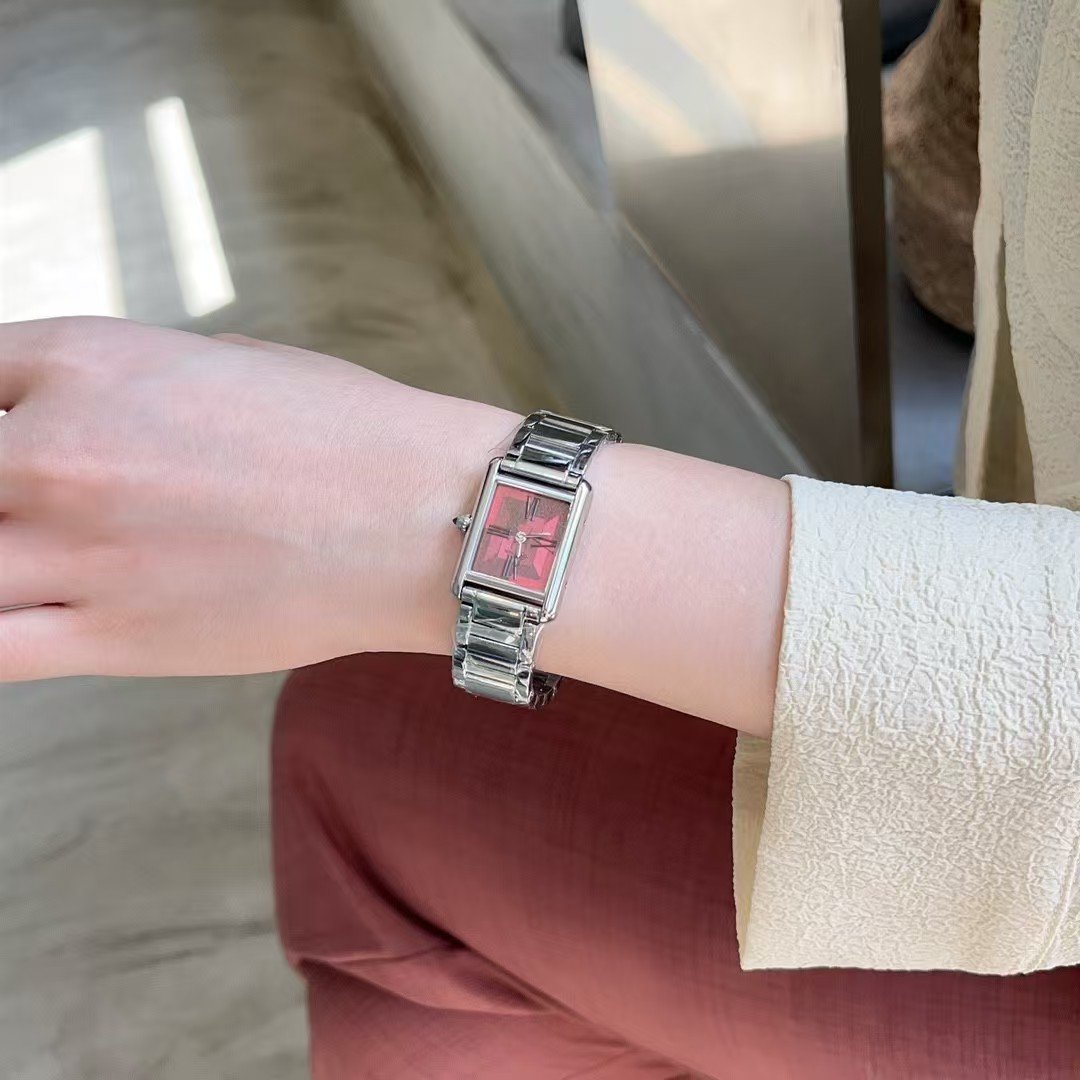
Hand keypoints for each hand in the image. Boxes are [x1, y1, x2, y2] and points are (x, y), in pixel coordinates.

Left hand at [0, 317, 518, 680]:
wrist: (423, 517)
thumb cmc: (346, 432)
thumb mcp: (223, 365)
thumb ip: (126, 387)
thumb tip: (84, 415)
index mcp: (89, 360)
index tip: (18, 442)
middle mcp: (59, 450)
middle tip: (35, 512)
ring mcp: (79, 549)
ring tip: (35, 560)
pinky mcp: (113, 635)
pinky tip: (21, 618)